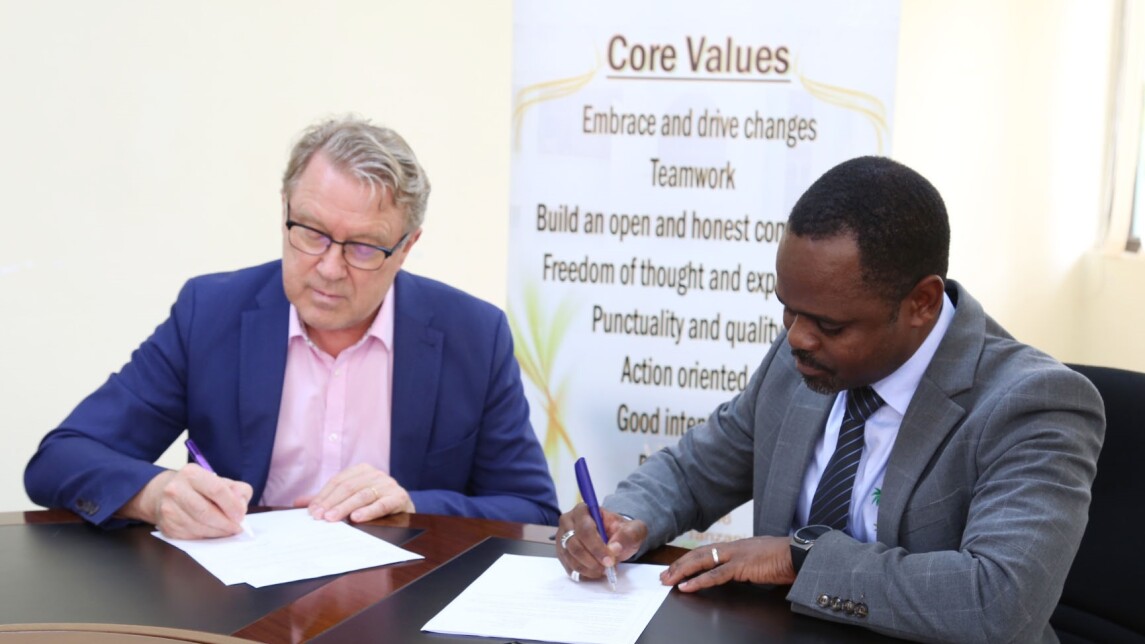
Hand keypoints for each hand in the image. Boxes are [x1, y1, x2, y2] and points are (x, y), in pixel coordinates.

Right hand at [123, 464, 252, 538]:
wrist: (165, 494)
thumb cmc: (200, 488)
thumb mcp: (220, 481)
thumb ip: (238, 490)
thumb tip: (241, 505)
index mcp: (192, 474)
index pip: (216, 490)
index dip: (232, 505)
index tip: (241, 516)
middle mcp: (176, 490)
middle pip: (206, 512)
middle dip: (226, 523)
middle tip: (237, 527)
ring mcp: (168, 509)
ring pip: (199, 527)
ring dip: (218, 532)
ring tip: (227, 530)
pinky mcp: (167, 526)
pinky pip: (191, 535)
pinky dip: (206, 536)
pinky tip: (213, 531)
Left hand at [297, 463, 413, 522]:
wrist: (403, 508)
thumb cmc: (373, 502)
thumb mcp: (350, 498)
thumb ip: (327, 499)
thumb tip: (298, 503)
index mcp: (362, 470)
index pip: (338, 481)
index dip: (323, 496)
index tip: (311, 511)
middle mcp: (375, 474)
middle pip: (348, 488)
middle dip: (331, 503)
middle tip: (319, 517)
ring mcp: (388, 484)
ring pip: (363, 495)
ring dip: (346, 507)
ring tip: (332, 518)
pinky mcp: (399, 497)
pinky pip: (382, 504)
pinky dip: (369, 511)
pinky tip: (357, 518)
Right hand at [555, 503, 646, 580]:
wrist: (615, 538)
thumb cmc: (621, 531)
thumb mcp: (633, 530)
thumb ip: (627, 535)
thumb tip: (614, 548)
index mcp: (583, 510)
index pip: (585, 529)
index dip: (596, 547)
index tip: (609, 560)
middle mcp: (568, 521)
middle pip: (574, 544)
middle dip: (592, 560)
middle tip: (607, 568)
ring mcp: (562, 537)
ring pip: (570, 557)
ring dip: (588, 568)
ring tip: (603, 570)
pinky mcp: (562, 552)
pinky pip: (568, 566)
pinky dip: (583, 573)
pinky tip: (595, 572)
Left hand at [661, 536, 794, 591]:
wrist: (799, 554)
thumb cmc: (784, 559)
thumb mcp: (760, 562)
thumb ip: (746, 567)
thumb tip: (738, 575)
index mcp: (737, 547)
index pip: (706, 551)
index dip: (689, 559)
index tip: (676, 568)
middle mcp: (733, 548)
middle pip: (698, 554)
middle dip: (679, 565)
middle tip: (664, 576)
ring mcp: (736, 555)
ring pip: (701, 561)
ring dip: (682, 572)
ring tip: (668, 581)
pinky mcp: (742, 566)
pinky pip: (715, 575)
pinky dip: (699, 581)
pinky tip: (686, 586)